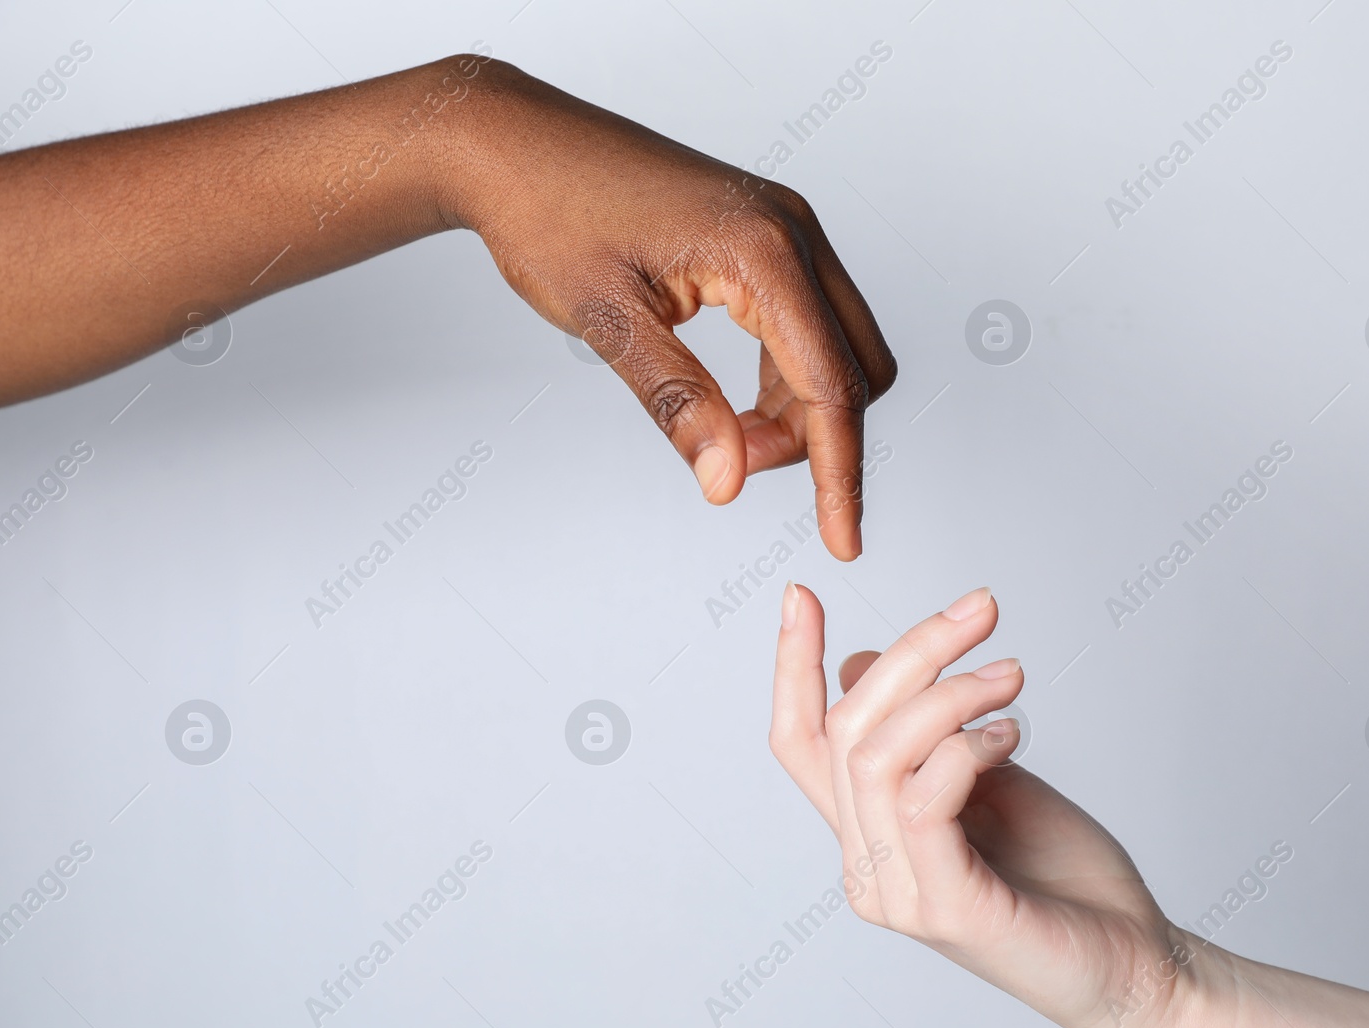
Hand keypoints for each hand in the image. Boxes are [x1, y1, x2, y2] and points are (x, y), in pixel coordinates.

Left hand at [451, 63, 896, 559]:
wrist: (513, 144)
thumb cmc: (548, 214)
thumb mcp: (608, 322)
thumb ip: (678, 402)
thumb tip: (727, 480)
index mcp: (763, 250)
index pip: (830, 384)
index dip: (838, 473)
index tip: (842, 541)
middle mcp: (792, 231)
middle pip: (856, 368)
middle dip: (815, 437)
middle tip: (734, 464)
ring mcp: (785, 228)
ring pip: (837, 349)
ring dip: (799, 409)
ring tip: (720, 432)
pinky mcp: (766, 234)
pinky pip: (807, 323)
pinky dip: (784, 376)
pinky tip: (729, 399)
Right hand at [769, 583, 1207, 1027]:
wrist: (1133, 964)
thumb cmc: (1063, 875)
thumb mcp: (987, 776)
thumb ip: (927, 733)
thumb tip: (862, 665)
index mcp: (869, 833)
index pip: (800, 743)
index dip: (792, 667)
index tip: (803, 594)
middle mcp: (869, 866)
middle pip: (844, 731)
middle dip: (911, 651)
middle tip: (981, 610)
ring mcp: (899, 893)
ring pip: (878, 757)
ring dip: (950, 693)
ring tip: (1013, 675)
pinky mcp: (946, 908)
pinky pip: (926, 800)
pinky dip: (969, 747)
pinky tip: (1015, 733)